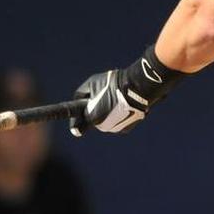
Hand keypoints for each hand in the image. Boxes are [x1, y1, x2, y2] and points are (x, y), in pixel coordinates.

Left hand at [70, 47, 187, 136]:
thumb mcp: (92, 83)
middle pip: (94, 121)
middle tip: (104, 98)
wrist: (138, 88)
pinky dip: (118, 116)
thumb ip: (81, 94)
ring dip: (108, 114)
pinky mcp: (126, 129)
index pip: (78, 125)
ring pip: (106, 122)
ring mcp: (115, 129)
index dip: (75, 124)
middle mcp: (102, 126)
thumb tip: (79, 101)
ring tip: (116, 99)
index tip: (75, 130)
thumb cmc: (113, 83)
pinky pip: (117, 123)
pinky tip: (124, 105)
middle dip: (96, 112)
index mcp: (92, 117)